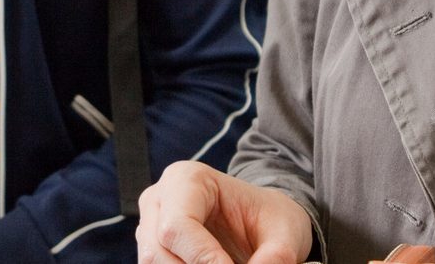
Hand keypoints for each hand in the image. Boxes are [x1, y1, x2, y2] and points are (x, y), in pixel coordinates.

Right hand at [137, 161, 311, 263]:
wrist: (263, 219)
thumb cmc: (269, 217)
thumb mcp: (284, 232)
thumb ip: (275, 255)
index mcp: (187, 179)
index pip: (177, 225)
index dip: (202, 258)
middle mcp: (159, 198)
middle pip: (156, 250)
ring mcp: (150, 224)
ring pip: (153, 263)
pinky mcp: (153, 247)